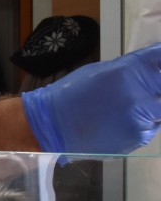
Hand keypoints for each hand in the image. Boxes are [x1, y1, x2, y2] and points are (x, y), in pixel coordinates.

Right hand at [21, 42, 160, 153]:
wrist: (51, 127)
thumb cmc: (72, 95)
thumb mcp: (101, 71)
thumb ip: (130, 68)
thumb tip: (153, 66)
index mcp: (128, 71)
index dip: (160, 62)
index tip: (157, 66)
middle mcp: (139, 94)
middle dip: (156, 87)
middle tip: (137, 94)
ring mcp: (141, 118)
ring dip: (151, 107)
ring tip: (125, 109)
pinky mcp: (138, 138)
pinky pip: (150, 127)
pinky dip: (141, 124)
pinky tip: (120, 123)